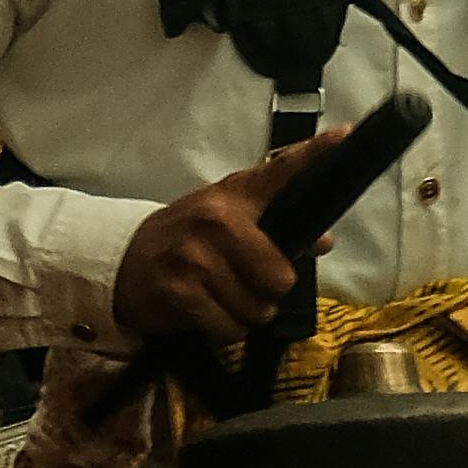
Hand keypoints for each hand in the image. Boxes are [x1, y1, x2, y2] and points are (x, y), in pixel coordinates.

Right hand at [110, 133, 334, 353]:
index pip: (279, 172)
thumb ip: (275, 228)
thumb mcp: (226, 222)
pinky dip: (224, 331)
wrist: (123, 260)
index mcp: (234, 196)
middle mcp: (218, 219)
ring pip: (257, 309)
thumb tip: (323, 241)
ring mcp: (197, 256)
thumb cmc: (185, 239)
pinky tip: (207, 313)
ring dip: (246, 315)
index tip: (344, 135)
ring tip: (222, 298)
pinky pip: (230, 330)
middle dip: (269, 291)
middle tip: (246, 284)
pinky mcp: (181, 291)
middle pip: (281, 276)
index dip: (313, 156)